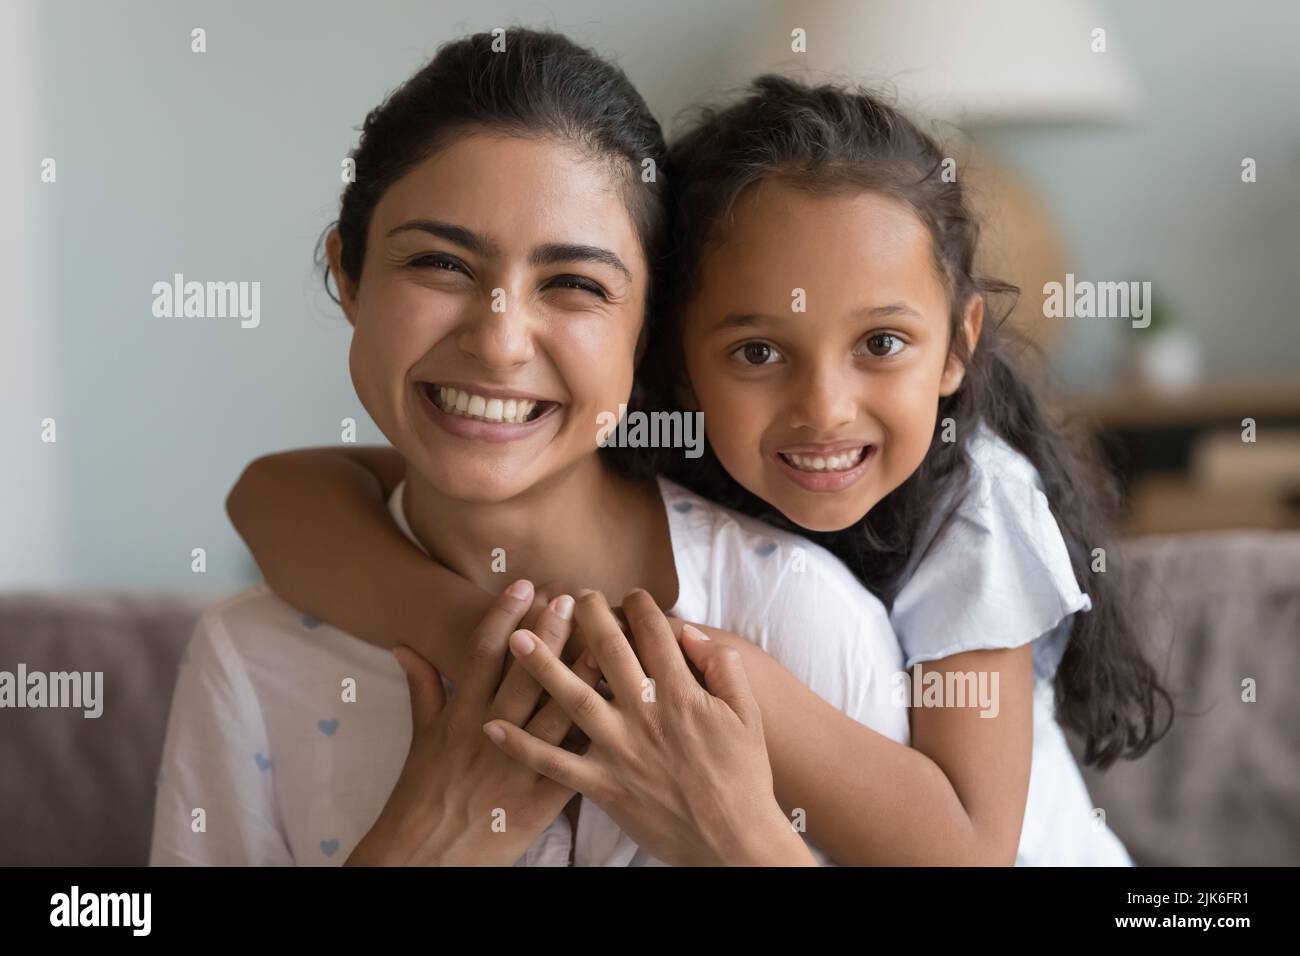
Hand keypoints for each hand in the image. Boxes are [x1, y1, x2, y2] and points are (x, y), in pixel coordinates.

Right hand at [346, 580, 602, 865]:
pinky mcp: (537, 802)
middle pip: (523, 677)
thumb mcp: (420, 739)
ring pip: (554, 715)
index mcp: (459, 717)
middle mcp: (486, 736)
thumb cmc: (422, 795)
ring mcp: (514, 769)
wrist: (423, 857)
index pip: (481, 656)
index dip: (502, 618)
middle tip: (572, 597)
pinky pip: (571, 765)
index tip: (523, 585)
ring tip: (605, 642)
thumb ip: (422, 689)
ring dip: (580, 677)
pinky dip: (593, 739)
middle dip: (548, 635)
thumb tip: (406, 646)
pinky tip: (618, 713)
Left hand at [482, 589, 815, 865]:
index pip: (655, 634)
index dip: (640, 607)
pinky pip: (555, 763)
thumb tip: (691, 633)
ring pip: (573, 699)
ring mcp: (620, 750)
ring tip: (516, 637)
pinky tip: (493, 727)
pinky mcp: (604, 786)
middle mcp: (645, 715)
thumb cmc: (744, 776)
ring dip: (542, 667)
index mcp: (682, 694)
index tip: (628, 594)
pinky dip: (522, 746)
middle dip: (587, 618)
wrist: (733, 840)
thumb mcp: (746, 714)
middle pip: (608, 653)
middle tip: (568, 595)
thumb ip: (722, 667)